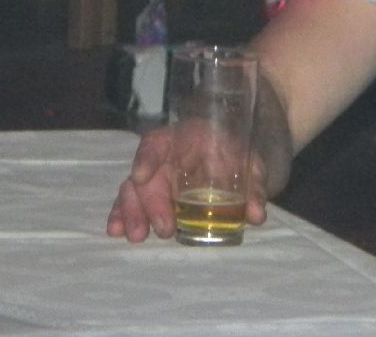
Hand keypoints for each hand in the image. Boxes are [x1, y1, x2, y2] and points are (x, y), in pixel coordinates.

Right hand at [105, 126, 268, 241]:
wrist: (233, 160)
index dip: (147, 157)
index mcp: (186, 138)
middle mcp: (164, 157)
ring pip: (132, 192)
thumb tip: (257, 215)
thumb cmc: (236, 154)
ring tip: (136, 236)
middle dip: (147, 204)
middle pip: (145, 176)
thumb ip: (255, 186)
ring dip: (131, 214)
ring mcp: (154, 177)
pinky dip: (123, 218)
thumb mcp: (251, 164)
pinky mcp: (150, 195)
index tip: (141, 176)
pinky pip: (131, 205)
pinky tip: (118, 232)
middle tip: (165, 228)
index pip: (158, 142)